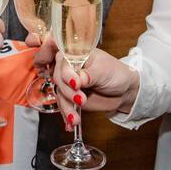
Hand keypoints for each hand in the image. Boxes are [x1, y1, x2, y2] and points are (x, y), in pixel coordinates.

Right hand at [24, 34, 138, 125]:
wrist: (124, 91)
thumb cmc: (116, 74)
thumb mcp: (104, 71)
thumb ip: (88, 75)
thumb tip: (76, 80)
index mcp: (76, 52)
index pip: (55, 46)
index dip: (46, 51)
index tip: (48, 64)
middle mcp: (69, 65)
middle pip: (57, 74)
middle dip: (67, 88)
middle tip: (80, 97)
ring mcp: (68, 81)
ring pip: (59, 92)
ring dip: (66, 106)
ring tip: (75, 117)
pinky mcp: (70, 96)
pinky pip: (63, 104)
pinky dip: (66, 114)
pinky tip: (70, 123)